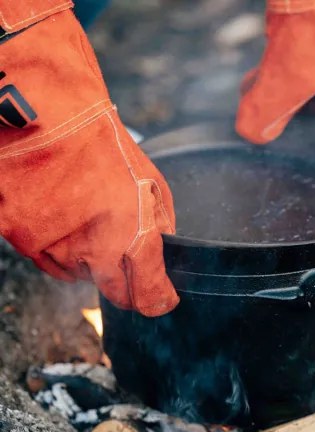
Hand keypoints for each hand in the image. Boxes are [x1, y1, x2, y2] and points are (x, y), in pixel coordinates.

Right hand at [0, 8, 177, 315]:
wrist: (47, 117)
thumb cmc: (103, 146)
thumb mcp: (153, 184)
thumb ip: (162, 226)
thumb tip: (163, 250)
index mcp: (130, 239)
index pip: (149, 297)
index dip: (158, 300)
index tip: (162, 298)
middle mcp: (91, 253)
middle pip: (114, 293)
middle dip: (124, 280)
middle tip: (123, 252)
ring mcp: (52, 249)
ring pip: (78, 274)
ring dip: (87, 258)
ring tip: (86, 216)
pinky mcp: (20, 239)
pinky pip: (46, 257)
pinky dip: (57, 244)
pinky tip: (61, 212)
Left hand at [236, 0, 314, 143]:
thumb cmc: (304, 36)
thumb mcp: (277, 90)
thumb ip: (263, 120)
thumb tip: (253, 135)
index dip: (310, 119)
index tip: (288, 117)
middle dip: (294, 94)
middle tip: (271, 96)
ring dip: (289, 67)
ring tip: (265, 71)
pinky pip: (312, 31)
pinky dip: (291, 41)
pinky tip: (273, 41)